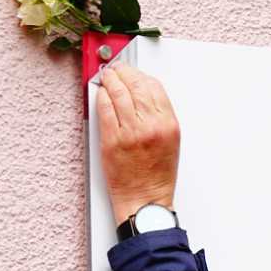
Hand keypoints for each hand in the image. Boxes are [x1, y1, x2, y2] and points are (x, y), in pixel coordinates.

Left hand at [96, 61, 180, 227]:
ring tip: (106, 76)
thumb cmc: (157, 176)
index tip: (133, 72)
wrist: (146, 200)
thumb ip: (159, 117)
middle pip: (136, 85)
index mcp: (169, 125)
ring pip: (118, 92)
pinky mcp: (112, 139)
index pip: (154, 86)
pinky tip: (100, 94)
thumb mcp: (170, 143)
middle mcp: (151, 125)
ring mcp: (131, 131)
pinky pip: (104, 108)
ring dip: (110, 80)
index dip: (141, 75)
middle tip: (116, 69)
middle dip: (124, 72)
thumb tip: (142, 94)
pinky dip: (100, 96)